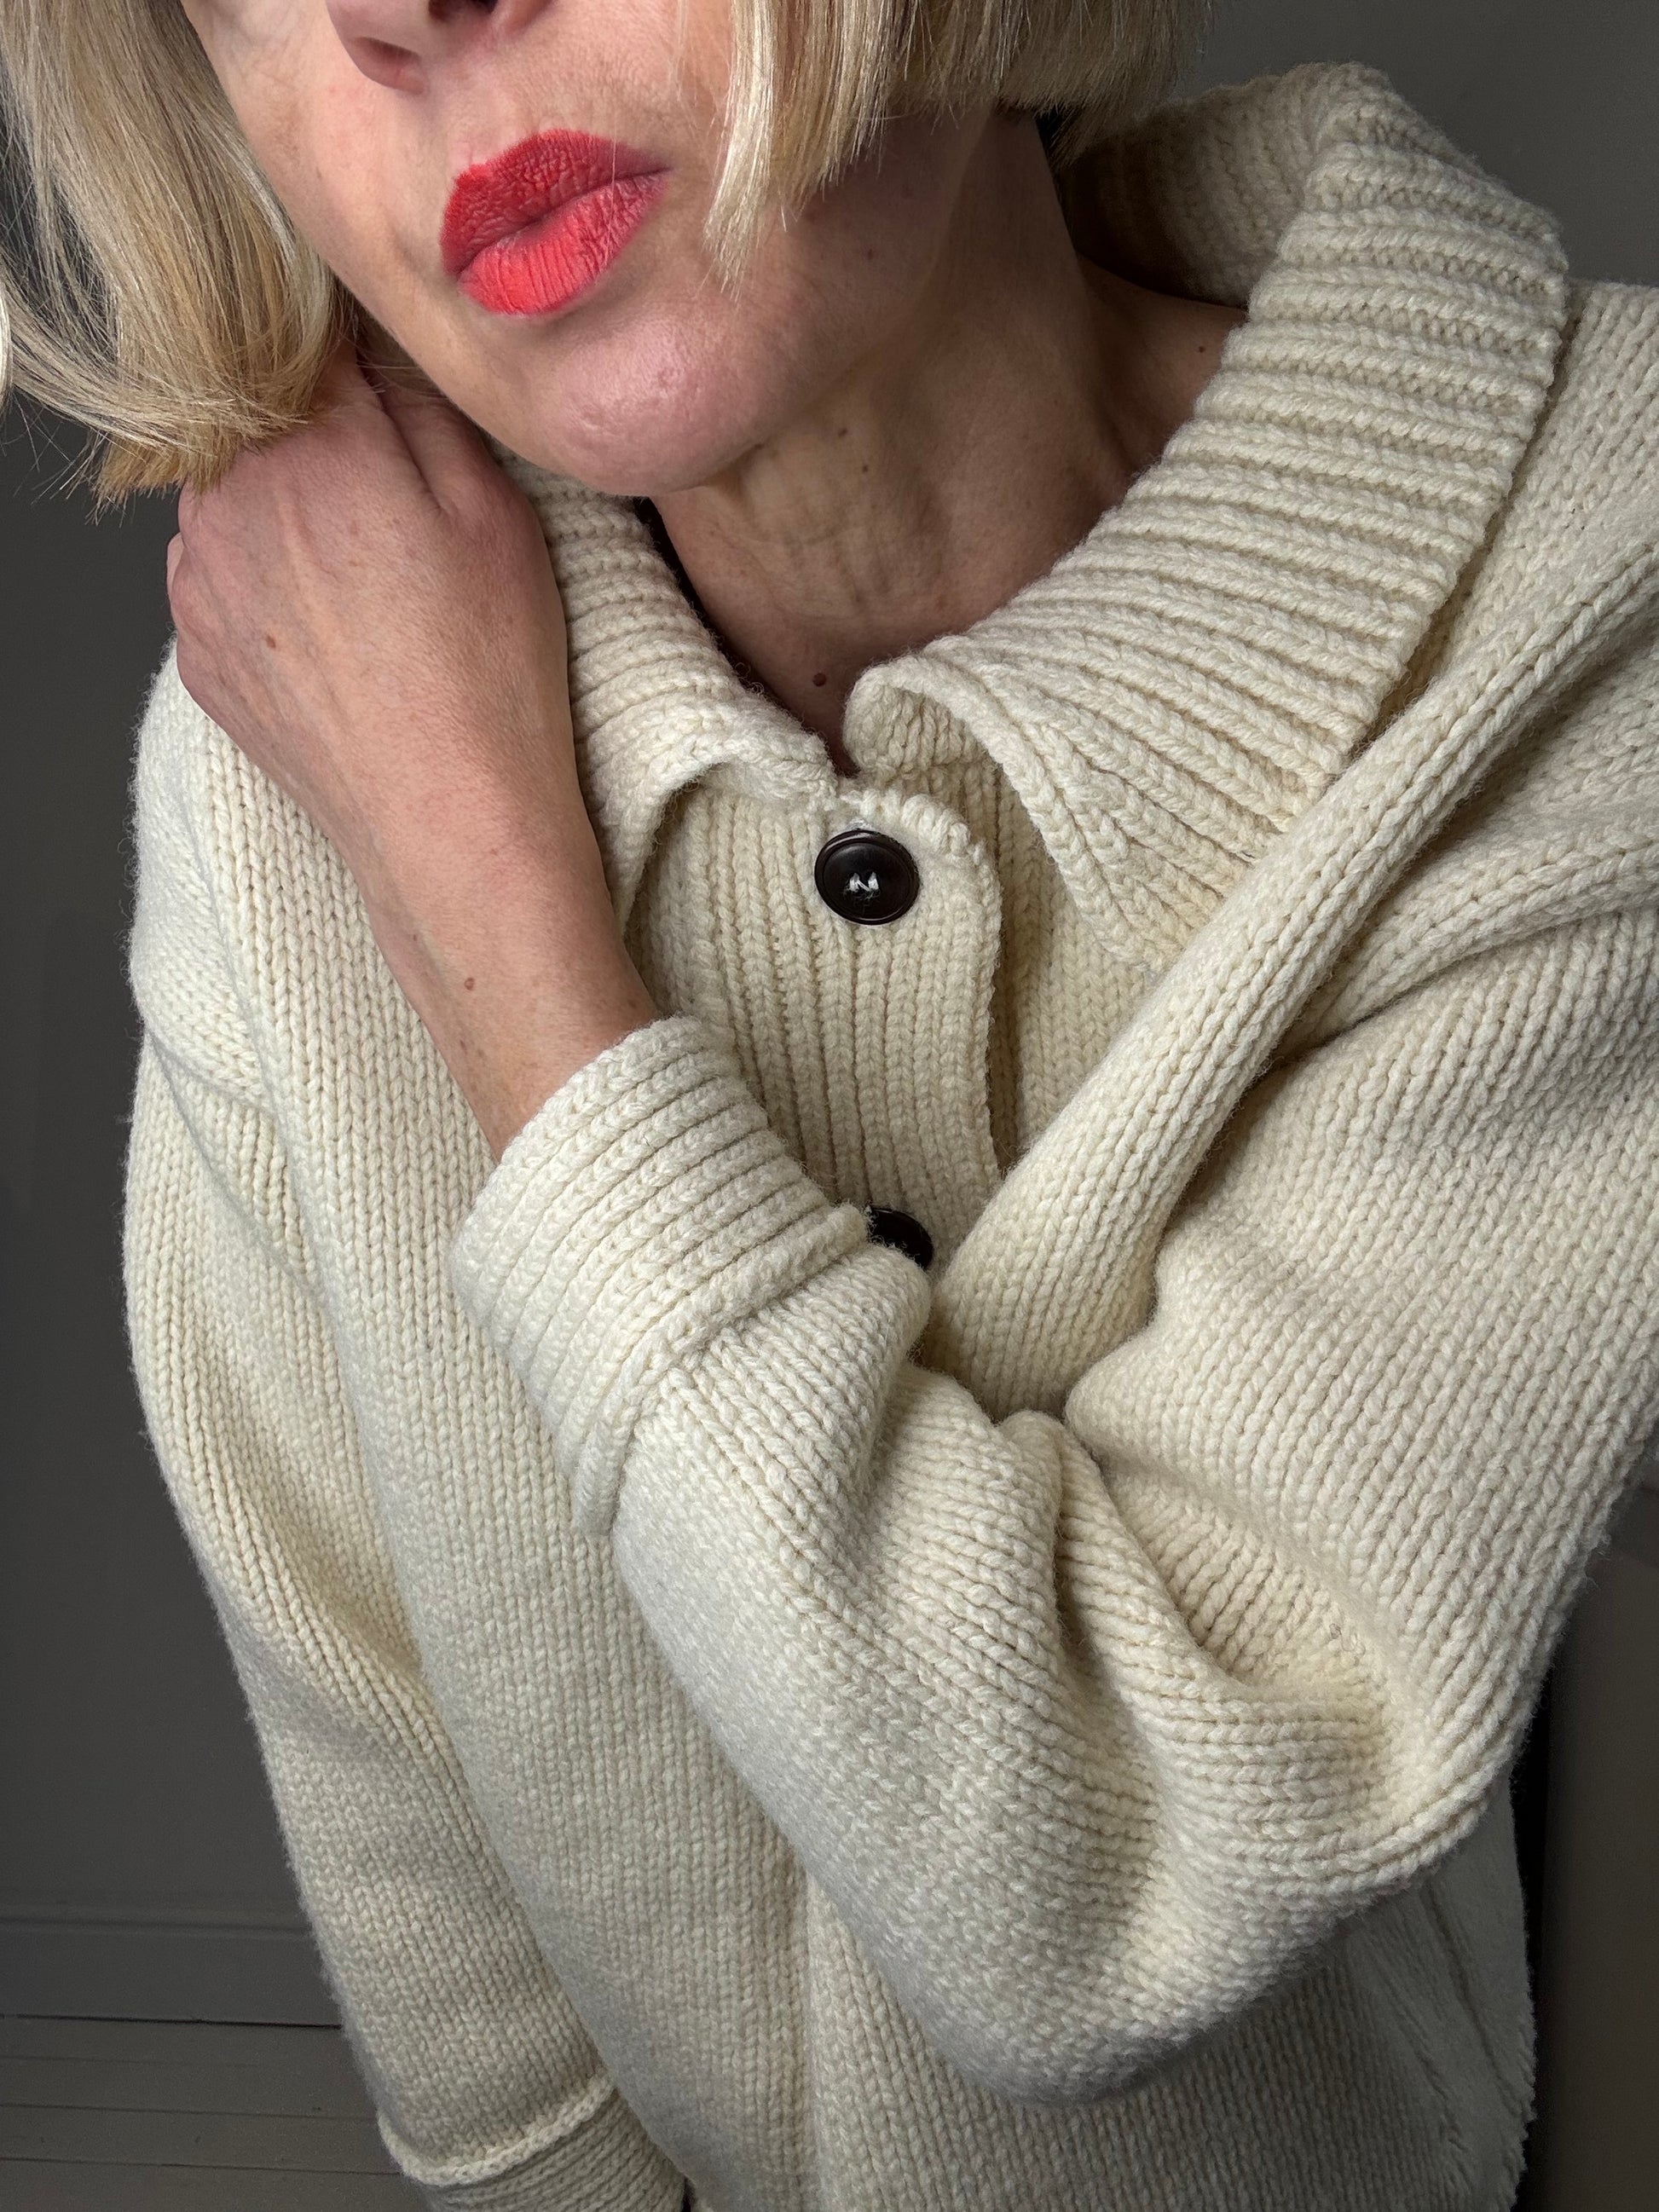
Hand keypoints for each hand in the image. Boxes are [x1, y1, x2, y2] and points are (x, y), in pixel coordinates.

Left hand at [168, 336, 656, 1155]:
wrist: (449, 820)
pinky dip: (269, 585)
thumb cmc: (488, 672)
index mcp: (303, 446)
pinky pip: (221, 580)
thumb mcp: (493, 507)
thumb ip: (420, 401)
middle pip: (261, 424)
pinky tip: (339, 630)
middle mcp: (226, 504)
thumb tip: (380, 344)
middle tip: (401, 502)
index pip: (308, 347)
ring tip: (371, 577)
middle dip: (320, 442)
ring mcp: (200, 585)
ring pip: (233, 500)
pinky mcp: (198, 654)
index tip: (399, 393)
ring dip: (287, 510)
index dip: (361, 363)